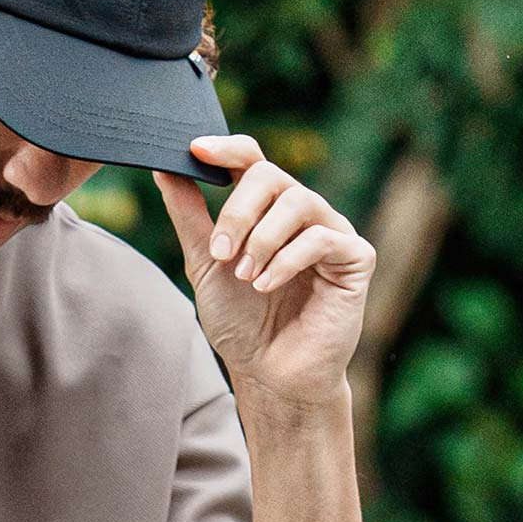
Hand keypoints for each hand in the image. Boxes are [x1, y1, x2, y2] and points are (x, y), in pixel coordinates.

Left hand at [152, 136, 375, 407]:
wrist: (270, 372)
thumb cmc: (241, 321)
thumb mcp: (205, 265)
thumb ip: (189, 217)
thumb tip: (166, 168)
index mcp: (268, 209)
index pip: (253, 161)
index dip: (227, 149)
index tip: (196, 150)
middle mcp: (302, 213)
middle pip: (272, 176)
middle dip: (238, 212)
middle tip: (219, 253)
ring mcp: (332, 231)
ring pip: (298, 203)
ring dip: (261, 240)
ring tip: (244, 277)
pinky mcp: (356, 257)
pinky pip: (321, 239)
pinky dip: (286, 261)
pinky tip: (265, 287)